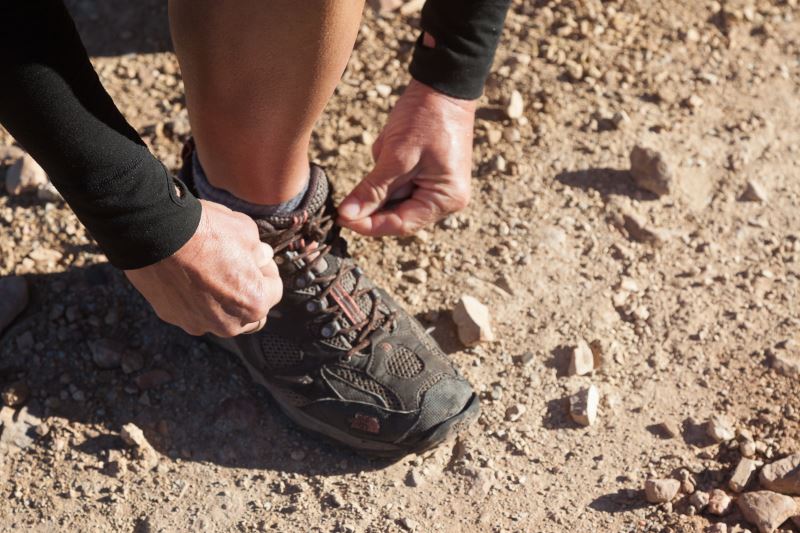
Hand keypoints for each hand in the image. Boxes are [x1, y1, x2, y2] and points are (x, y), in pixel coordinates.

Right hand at [125, 200, 281, 336]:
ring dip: (223, 301)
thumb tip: (262, 257)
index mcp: (254, 303)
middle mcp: (229, 323)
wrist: (155, 233)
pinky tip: (188, 275)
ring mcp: (199, 323)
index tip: (257, 256)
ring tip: (212, 272)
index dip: (267, 269)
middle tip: (239, 268)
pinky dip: (196, 299)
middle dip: (249, 293)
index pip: (274, 290)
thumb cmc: (206, 231)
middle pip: (251, 313)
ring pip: (222, 318)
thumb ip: (259, 251)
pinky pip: (193, 312)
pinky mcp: (173, 317)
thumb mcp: (246, 231)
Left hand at [338, 79, 475, 235]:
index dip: (369, 225)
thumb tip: (347, 216)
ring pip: (395, 197)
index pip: (401, 224)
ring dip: (382, 178)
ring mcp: (437, 186)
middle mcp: (445, 199)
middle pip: (398, 214)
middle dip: (375, 198)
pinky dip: (388, 167)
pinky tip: (392, 145)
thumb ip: (372, 189)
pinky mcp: (428, 174)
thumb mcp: (396, 156)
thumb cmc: (426, 117)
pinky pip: (399, 181)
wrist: (442, 84)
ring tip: (389, 147)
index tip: (341, 218)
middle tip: (348, 190)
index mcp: (445, 199)